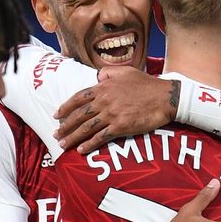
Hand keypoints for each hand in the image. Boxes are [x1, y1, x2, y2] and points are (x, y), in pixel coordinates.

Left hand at [53, 66, 178, 153]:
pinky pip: (101, 137)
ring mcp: (111, 114)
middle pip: (79, 115)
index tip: (57, 115)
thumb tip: (97, 76)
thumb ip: (108, 73)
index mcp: (103, 87)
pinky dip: (89, 144)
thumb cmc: (146, 84)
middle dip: (65, 126)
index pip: (78, 98)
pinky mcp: (120, 127)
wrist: (164, 97)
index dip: (66, 107)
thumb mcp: (125, 71)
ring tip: (63, 144)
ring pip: (86, 128)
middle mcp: (104, 101)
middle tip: (56, 134)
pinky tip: (81, 150)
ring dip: (72, 137)